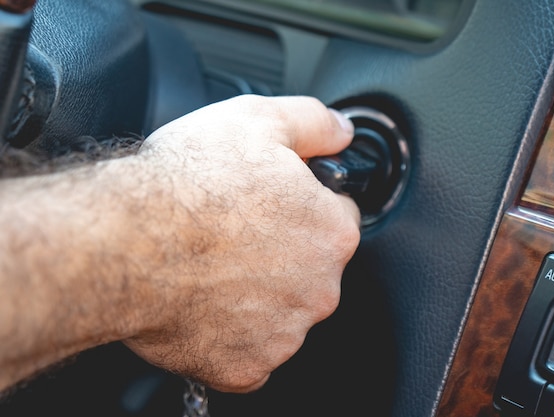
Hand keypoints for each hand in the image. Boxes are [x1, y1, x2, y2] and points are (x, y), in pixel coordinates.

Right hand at [123, 95, 360, 392]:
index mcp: (331, 232)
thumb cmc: (187, 185)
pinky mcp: (246, 365)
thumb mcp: (257, 120)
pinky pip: (248, 349)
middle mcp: (320, 288)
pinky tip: (201, 304)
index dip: (303, 204)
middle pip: (311, 268)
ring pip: (280, 310)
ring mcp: (283, 333)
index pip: (336, 217)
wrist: (123, 243)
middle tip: (234, 233)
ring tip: (211, 267)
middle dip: (282, 252)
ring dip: (256, 294)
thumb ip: (314, 123)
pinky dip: (229, 333)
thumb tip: (342, 131)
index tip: (272, 203)